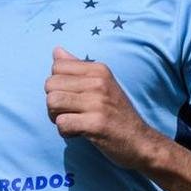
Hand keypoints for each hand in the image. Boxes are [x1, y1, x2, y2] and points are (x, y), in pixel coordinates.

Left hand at [45, 46, 157, 168]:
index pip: (57, 67)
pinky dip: (65, 131)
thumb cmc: (116, 113)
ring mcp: (98, 103)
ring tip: (71, 122)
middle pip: (50, 85)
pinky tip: (77, 133)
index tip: (71, 97)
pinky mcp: (96, 124)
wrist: (139, 141)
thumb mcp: (101, 84)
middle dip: (53, 102)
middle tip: (69, 113)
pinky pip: (62, 123)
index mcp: (99, 70)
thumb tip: (56, 50)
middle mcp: (98, 83)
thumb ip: (77, 68)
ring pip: (52, 102)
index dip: (57, 85)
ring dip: (56, 117)